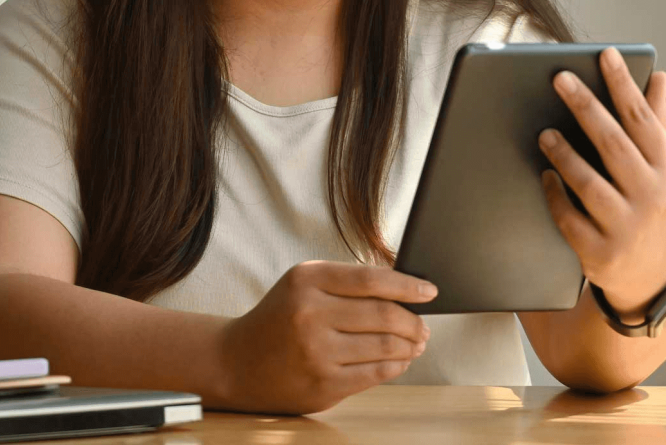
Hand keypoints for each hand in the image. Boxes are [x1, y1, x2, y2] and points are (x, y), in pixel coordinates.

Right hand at [217, 261, 435, 413]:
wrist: (236, 362)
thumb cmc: (279, 318)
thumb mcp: (303, 284)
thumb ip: (347, 282)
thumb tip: (405, 288)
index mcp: (306, 281)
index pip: (371, 279)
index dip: (408, 285)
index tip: (429, 290)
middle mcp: (310, 314)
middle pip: (384, 314)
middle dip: (414, 321)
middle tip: (423, 325)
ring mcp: (316, 353)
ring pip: (385, 346)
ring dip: (410, 345)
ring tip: (416, 342)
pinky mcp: (323, 385)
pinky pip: (375, 374)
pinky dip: (396, 365)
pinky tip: (400, 360)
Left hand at [539, 46, 665, 320]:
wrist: (650, 279)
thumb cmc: (653, 208)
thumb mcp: (664, 169)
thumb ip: (658, 123)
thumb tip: (660, 77)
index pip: (642, 118)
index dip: (623, 85)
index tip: (605, 54)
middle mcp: (652, 195)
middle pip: (614, 144)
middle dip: (586, 108)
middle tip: (559, 78)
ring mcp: (627, 226)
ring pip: (590, 184)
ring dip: (565, 155)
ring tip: (544, 132)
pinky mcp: (601, 253)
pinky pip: (571, 220)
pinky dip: (556, 197)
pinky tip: (544, 176)